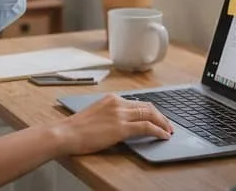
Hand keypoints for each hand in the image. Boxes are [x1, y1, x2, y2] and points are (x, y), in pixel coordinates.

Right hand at [51, 94, 173, 155]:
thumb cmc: (77, 128)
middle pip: (147, 106)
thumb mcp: (96, 114)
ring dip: (163, 123)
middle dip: (161, 116)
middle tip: (168, 125)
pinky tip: (163, 136)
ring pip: (150, 115)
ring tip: (169, 131)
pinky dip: (158, 131)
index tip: (158, 118)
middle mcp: (117, 103)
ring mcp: (120, 114)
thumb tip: (125, 122)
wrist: (66, 133)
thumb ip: (111, 114)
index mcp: (111, 98)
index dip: (151, 111)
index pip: (138, 102)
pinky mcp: (121, 127)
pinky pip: (146, 127)